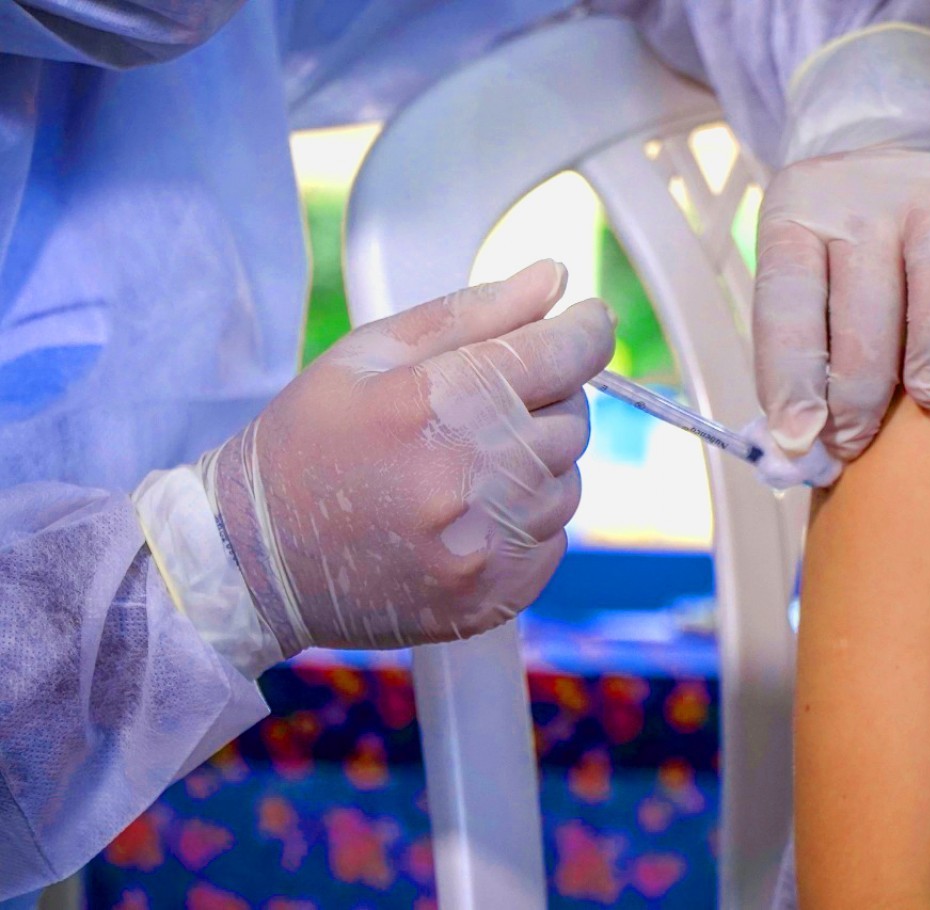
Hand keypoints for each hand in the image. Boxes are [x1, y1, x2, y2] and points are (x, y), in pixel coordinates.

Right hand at [203, 260, 614, 653]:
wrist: (253, 559)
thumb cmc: (309, 442)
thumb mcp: (371, 353)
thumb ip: (473, 312)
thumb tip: (556, 278)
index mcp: (438, 403)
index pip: (561, 354)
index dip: (586, 330)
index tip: (587, 322)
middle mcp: (470, 480)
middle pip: (573, 419)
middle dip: (547, 400)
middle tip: (488, 406)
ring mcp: (483, 550)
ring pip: (568, 484)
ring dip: (536, 465)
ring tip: (465, 466)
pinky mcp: (491, 599)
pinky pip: (552, 542)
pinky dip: (526, 522)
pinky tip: (466, 515)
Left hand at [753, 146, 929, 459]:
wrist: (878, 176)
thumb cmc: (834, 265)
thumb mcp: (799, 297)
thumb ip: (797, 365)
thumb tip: (797, 450)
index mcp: (792, 215)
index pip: (786, 297)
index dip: (791, 373)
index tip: (799, 437)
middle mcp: (854, 193)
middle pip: (862, 294)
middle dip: (858, 385)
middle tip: (857, 439)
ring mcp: (922, 181)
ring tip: (928, 395)